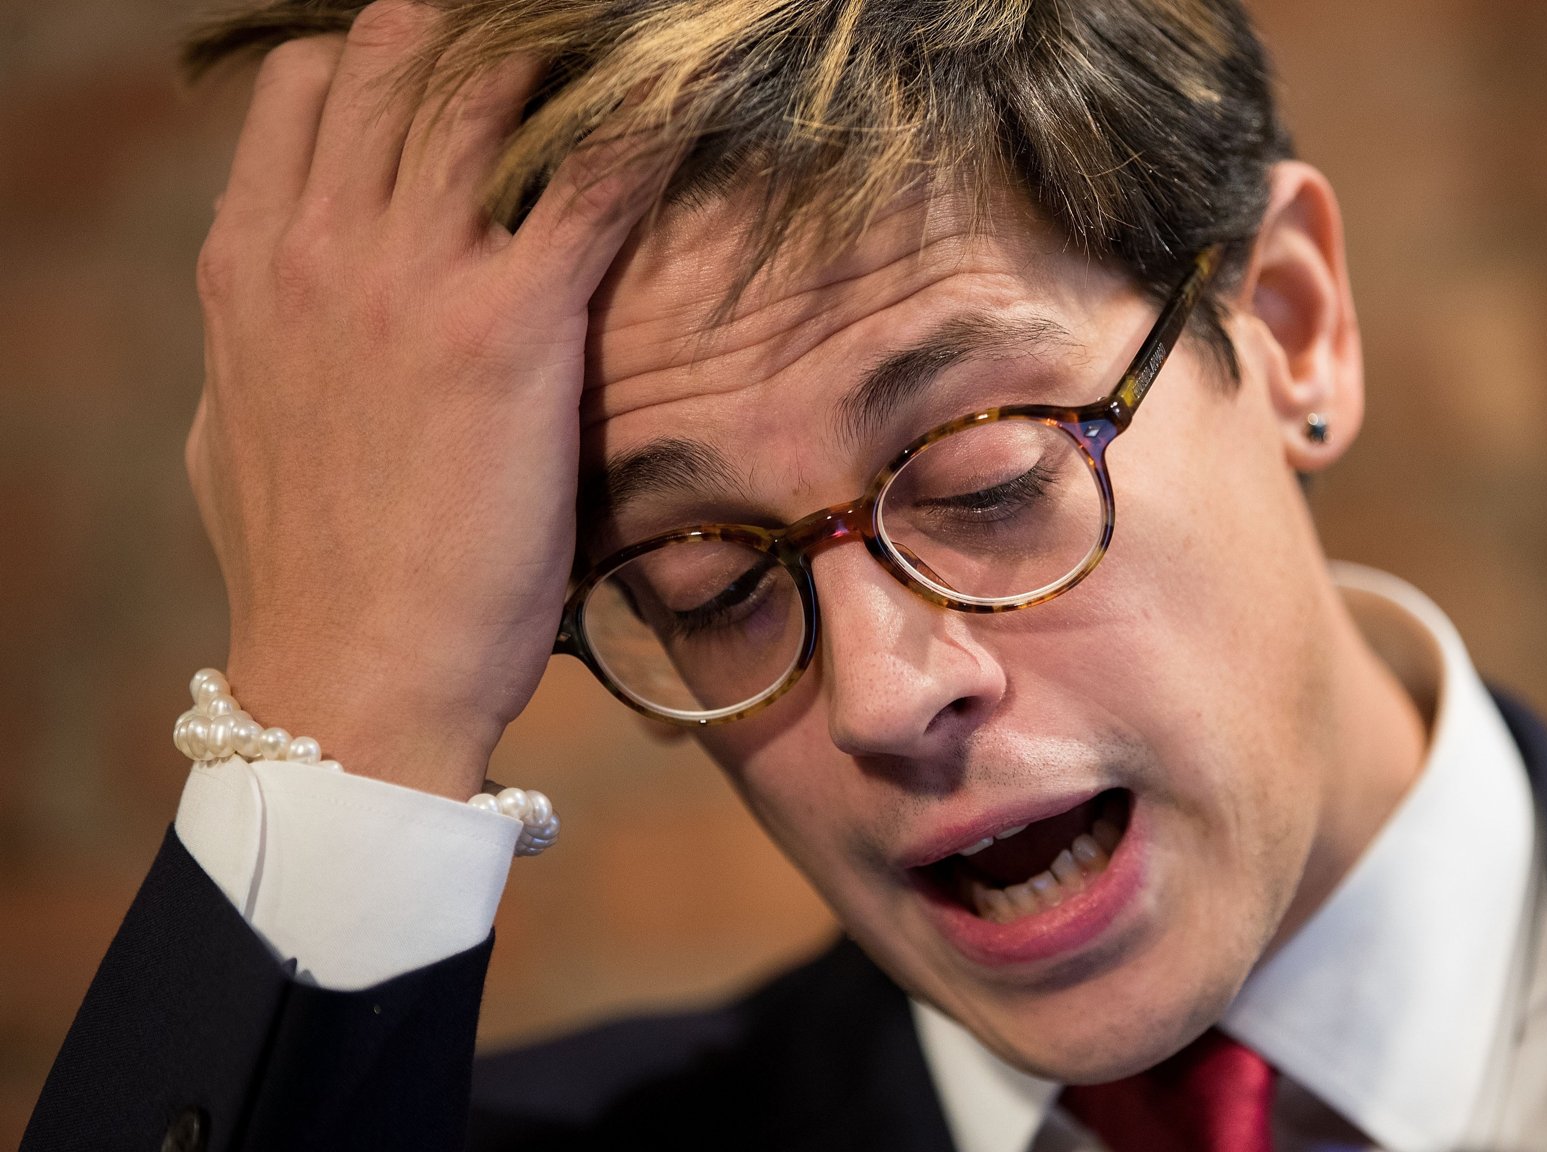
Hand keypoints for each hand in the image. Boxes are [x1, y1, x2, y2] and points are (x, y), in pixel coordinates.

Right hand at [186, 1, 664, 797]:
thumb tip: (276, 302)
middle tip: (564, 79)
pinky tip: (692, 133)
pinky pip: (594, 178)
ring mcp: (404, 277)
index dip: (393, 69)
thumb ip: (260, 342)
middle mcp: (315, 244)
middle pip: (397, 51)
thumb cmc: (308, 580)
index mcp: (248, 263)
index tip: (464, 95)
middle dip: (484, 45)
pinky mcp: (506, 327)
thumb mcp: (236, 433)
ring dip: (567, 74)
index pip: (312, 85)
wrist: (354, 683)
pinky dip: (648, 138)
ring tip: (637, 90)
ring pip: (487, 83)